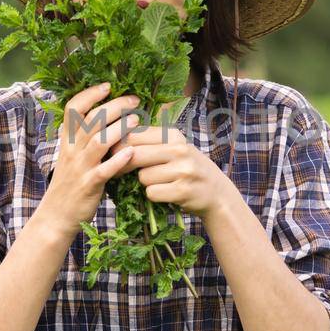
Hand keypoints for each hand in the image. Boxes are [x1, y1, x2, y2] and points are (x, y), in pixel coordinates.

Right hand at [34, 82, 142, 230]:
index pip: (72, 109)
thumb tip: (108, 119)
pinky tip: (132, 153)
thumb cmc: (70, 184)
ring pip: (98, 141)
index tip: (108, 86)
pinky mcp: (89, 185)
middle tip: (133, 100)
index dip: (89, 94)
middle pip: (90, 119)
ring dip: (119, 128)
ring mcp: (79, 168)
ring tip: (137, 120)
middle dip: (114, 106)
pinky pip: (104, 170)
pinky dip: (118, 161)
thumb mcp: (71, 157)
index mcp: (67, 141)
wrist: (56, 216)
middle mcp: (71, 150)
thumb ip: (85, 139)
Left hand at [108, 123, 235, 218]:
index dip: (118, 146)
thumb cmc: (187, 168)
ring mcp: (183, 170)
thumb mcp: (173, 147)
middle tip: (121, 172)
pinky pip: (152, 192)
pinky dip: (154, 195)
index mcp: (173, 135)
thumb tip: (113, 138)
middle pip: (135, 154)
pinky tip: (165, 193)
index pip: (134, 135)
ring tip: (159, 182)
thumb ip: (148, 141)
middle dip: (125, 165)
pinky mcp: (182, 190)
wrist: (216, 192)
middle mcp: (179, 149)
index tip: (113, 155)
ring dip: (145, 183)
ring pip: (143, 177)